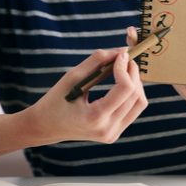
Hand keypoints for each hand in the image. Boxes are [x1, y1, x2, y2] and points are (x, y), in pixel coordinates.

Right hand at [26, 49, 147, 143]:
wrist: (45, 127)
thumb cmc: (56, 99)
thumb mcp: (72, 76)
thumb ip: (97, 61)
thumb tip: (121, 50)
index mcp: (95, 117)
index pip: (124, 89)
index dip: (125, 68)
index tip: (121, 54)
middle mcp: (107, 130)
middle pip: (136, 96)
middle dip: (133, 73)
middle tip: (125, 57)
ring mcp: (112, 134)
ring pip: (139, 104)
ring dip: (136, 83)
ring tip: (125, 69)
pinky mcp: (114, 134)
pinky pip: (133, 110)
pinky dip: (132, 93)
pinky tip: (122, 82)